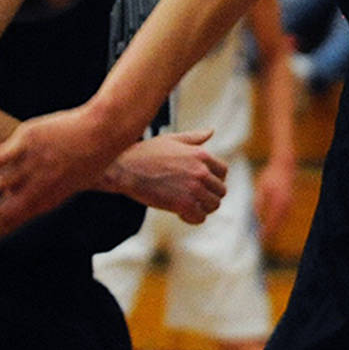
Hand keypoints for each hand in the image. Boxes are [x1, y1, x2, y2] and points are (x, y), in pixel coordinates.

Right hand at [0, 106, 132, 261]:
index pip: (15, 222)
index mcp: (47, 199)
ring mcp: (29, 166)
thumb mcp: (74, 181)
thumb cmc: (94, 155)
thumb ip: (53, 190)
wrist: (104, 133)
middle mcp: (35, 188)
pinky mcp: (25, 143)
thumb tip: (42, 199)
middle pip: (2, 217)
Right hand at [109, 130, 227, 222]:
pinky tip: (181, 213)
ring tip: (188, 205)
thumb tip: (211, 131)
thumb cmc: (146, 153)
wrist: (125, 169)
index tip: (203, 184)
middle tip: (194, 197)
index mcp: (201, 154)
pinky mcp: (182, 204)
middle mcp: (201, 171)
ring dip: (202, 208)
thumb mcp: (172, 139)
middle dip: (209, 195)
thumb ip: (194, 137)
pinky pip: (200, 217)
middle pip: (220, 191)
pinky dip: (192, 218)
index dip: (214, 179)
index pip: (223, 171)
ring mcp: (193, 188)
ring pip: (212, 205)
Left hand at [253, 157, 293, 241]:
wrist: (285, 167)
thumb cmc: (271, 176)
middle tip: (260, 241)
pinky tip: (270, 225)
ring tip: (263, 235)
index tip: (258, 239)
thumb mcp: (262, 189)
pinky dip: (277, 223)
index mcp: (279, 202)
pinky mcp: (290, 204)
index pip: (272, 223)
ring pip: (281, 222)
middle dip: (269, 234)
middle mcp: (286, 206)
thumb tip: (255, 218)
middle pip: (278, 225)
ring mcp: (290, 205)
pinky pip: (283, 217)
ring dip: (274, 229)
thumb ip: (259, 204)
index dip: (265, 233)